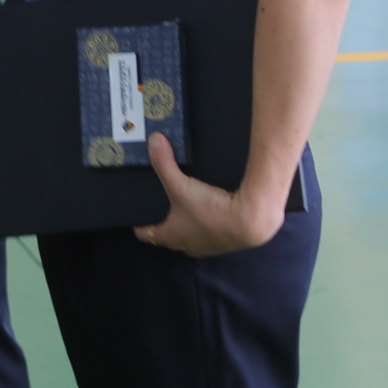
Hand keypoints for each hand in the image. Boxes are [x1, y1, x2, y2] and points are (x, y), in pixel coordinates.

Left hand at [135, 134, 283, 255]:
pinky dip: (207, 220)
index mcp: (171, 237)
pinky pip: (209, 230)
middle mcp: (187, 245)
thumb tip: (153, 141)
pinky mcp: (225, 239)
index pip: (146, 234)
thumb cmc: (211, 211)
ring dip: (187, 220)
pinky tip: (211, 204)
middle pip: (168, 234)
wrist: (251, 222)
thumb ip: (165, 164)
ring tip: (184, 200)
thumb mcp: (182, 186)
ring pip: (190, 233)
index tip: (136, 211)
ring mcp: (207, 245)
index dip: (139, 223)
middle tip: (159, 200)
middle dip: (163, 219)